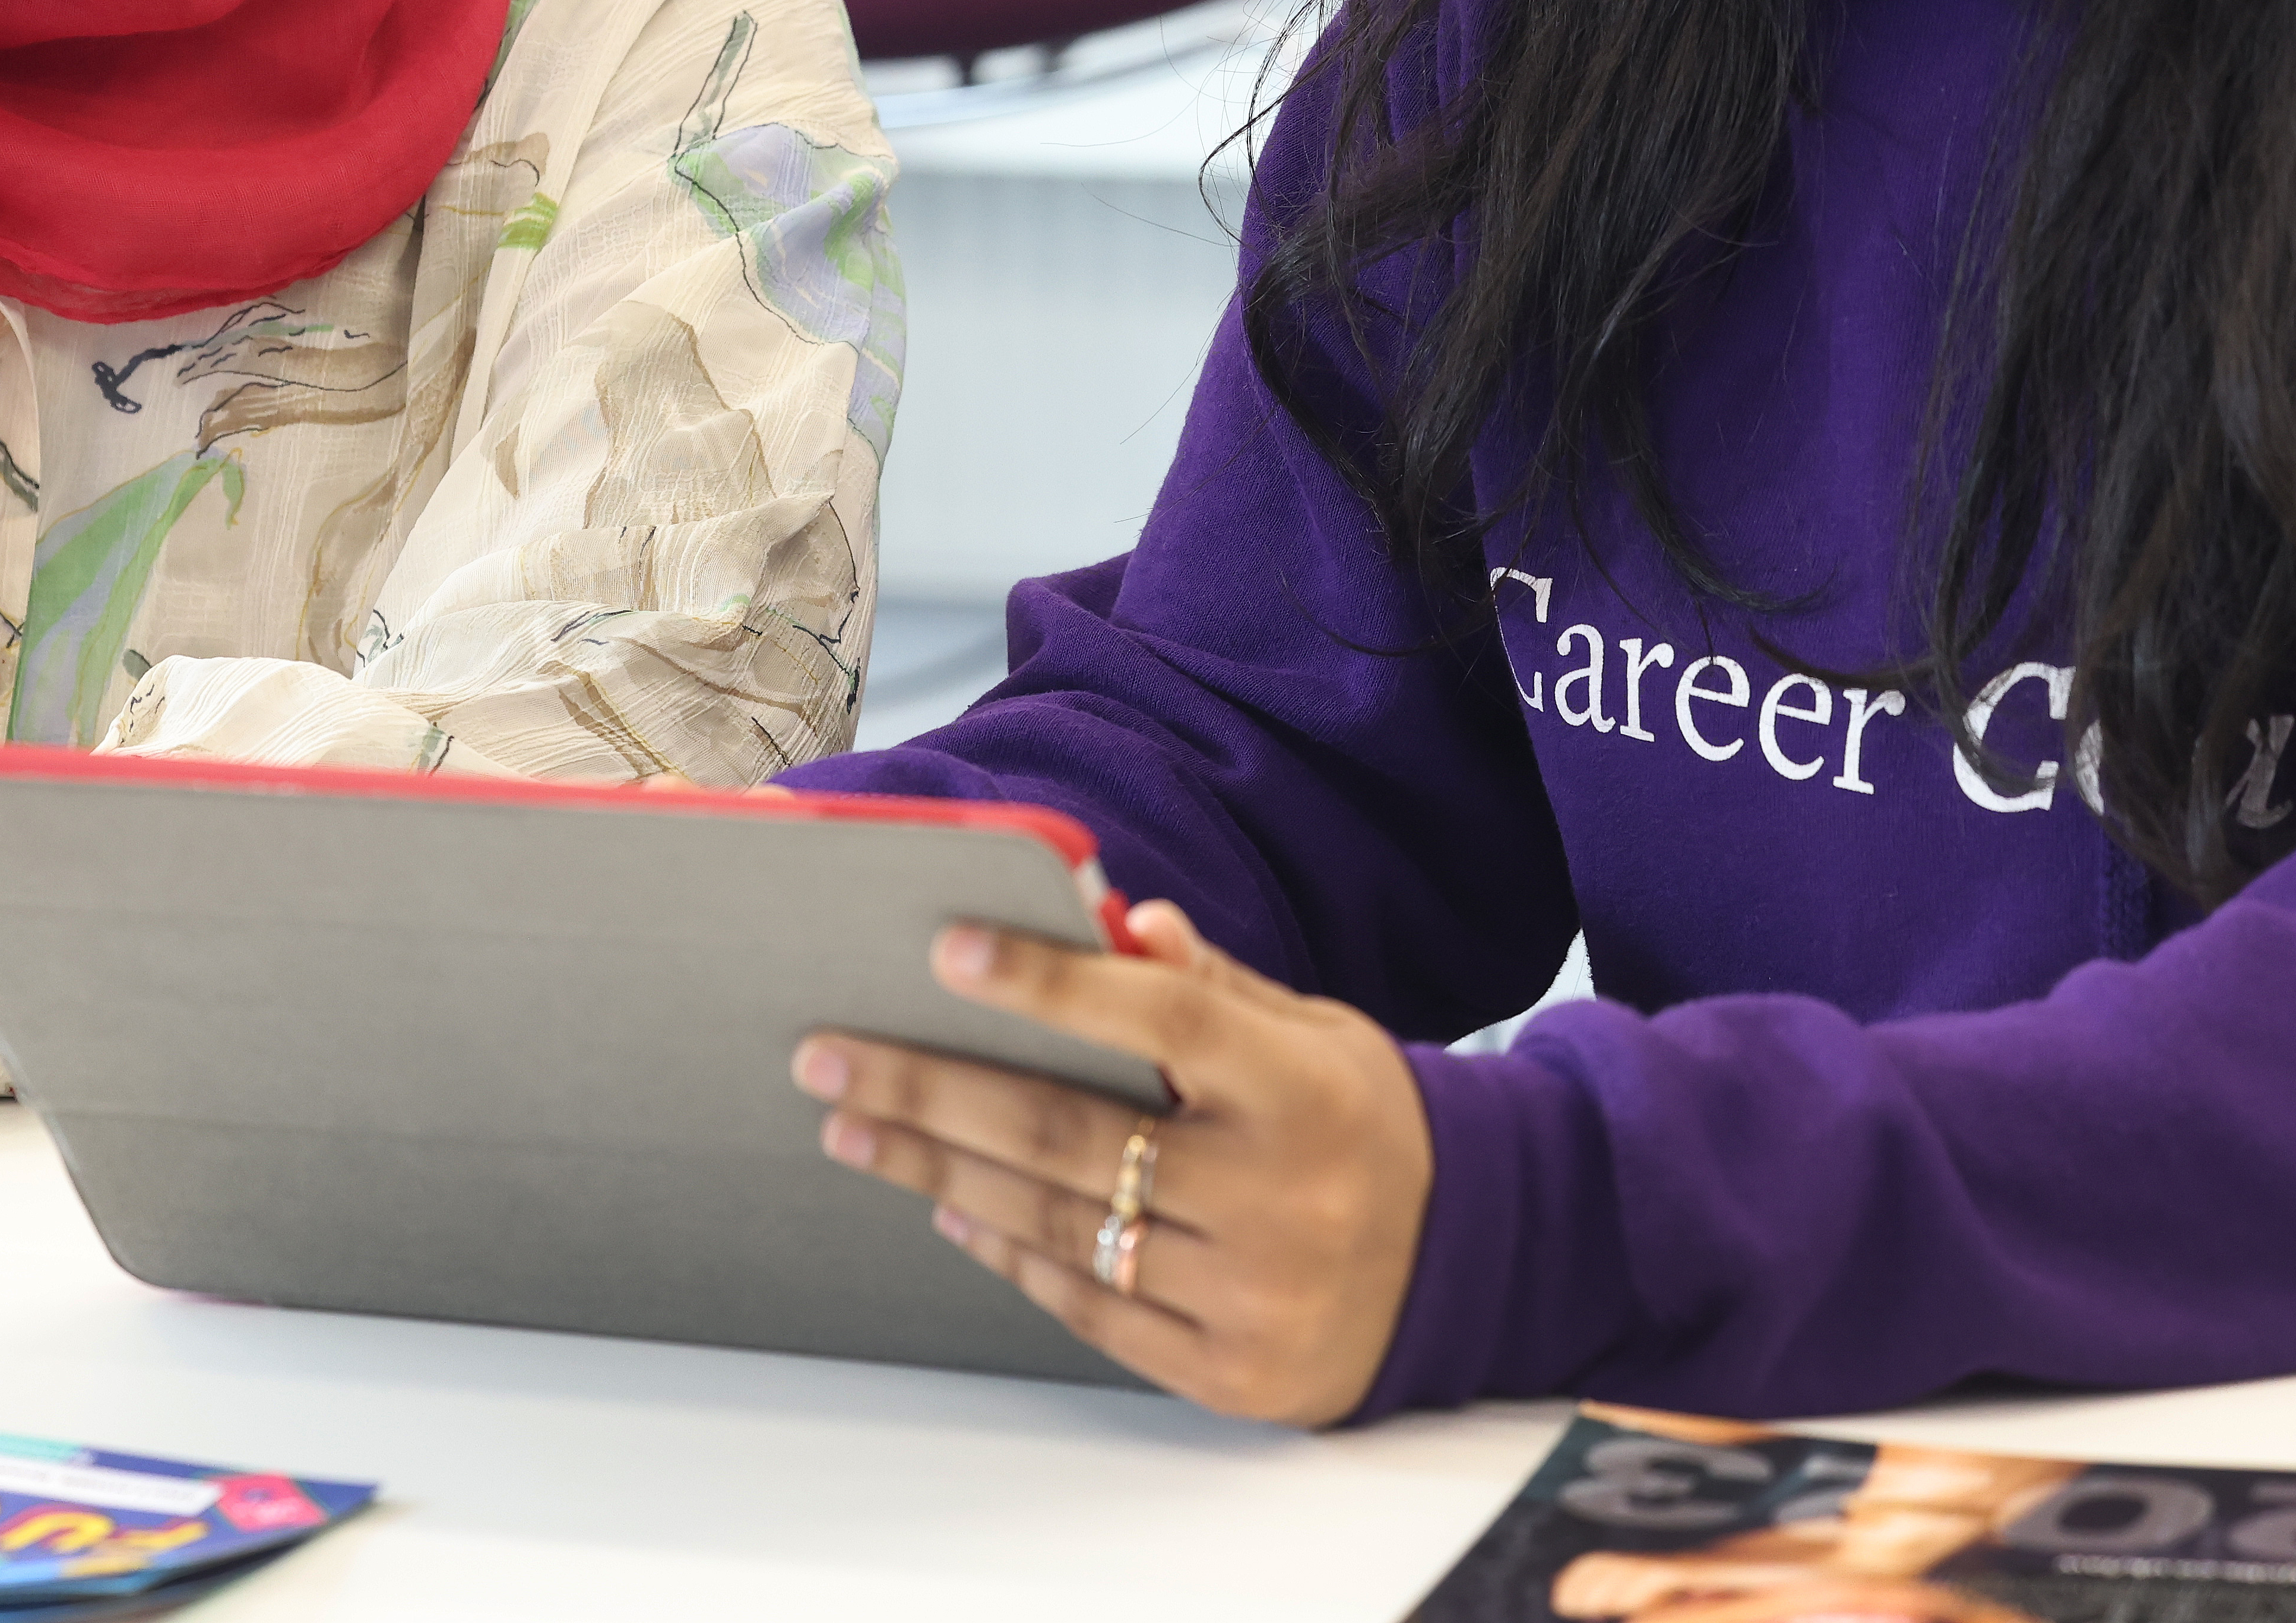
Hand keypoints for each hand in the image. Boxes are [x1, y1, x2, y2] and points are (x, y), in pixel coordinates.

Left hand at [793, 898, 1431, 1425]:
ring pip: (1061, 1223)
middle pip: (1068, 1131)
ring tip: (854, 1128)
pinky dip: (1008, 1253)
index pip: (1159, 1018)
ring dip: (939, 1171)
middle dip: (929, 1087)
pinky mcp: (1229, 1373)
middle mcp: (1279, 1194)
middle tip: (828, 1055)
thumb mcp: (1316, 1035)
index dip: (1049, 983)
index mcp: (1302, 1088)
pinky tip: (949, 1206)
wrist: (1466, 1265)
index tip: (946, 947)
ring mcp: (1252, 1295)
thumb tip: (1118, 921)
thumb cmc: (1360, 1125)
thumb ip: (1212, 985)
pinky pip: (1089, 1308)